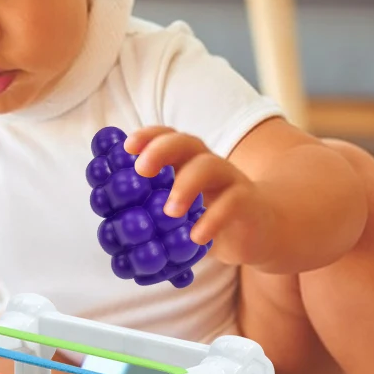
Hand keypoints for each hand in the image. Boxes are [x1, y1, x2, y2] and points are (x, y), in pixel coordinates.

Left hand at [125, 127, 276, 265]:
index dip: (147, 137)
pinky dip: (213, 219)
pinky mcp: (247, 201)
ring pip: (210, 166)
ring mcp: (230, 179)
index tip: (127, 146)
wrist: (261, 231)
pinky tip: (197, 236)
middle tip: (141, 170)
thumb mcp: (180, 214)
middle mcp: (207, 162)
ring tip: (171, 212)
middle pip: (186, 142)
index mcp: (187, 161)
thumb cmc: (209, 218)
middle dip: (161, 150)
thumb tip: (112, 230)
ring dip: (186, 185)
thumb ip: (153, 214)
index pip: (167, 137)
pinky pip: (232, 202)